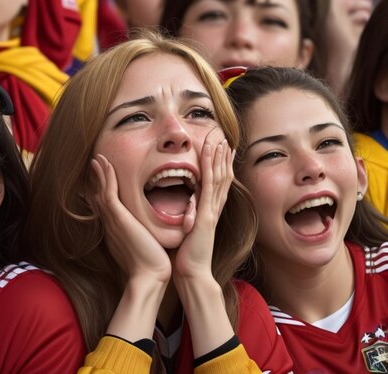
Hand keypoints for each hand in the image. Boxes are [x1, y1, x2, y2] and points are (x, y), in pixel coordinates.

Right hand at [91, 154, 170, 284]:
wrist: (149, 276)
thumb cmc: (151, 266)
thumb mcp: (145, 248)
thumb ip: (143, 238)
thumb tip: (148, 234)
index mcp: (116, 231)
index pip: (106, 208)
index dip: (101, 193)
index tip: (100, 183)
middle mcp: (110, 224)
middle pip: (99, 197)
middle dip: (96, 181)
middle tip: (94, 166)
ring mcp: (112, 220)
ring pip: (101, 191)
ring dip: (100, 174)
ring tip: (97, 160)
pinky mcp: (118, 217)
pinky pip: (108, 191)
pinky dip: (106, 177)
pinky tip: (104, 164)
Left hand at [172, 128, 234, 283]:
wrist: (191, 274)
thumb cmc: (187, 257)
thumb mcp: (188, 232)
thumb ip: (190, 218)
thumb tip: (186, 209)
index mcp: (209, 212)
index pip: (217, 184)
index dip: (220, 166)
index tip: (220, 150)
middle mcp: (213, 209)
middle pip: (222, 177)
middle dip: (222, 157)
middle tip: (223, 137)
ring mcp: (211, 211)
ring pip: (218, 177)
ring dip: (218, 157)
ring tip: (219, 139)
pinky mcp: (206, 214)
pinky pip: (209, 185)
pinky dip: (210, 167)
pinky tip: (210, 154)